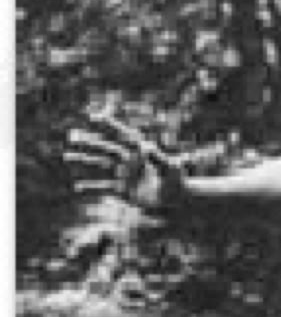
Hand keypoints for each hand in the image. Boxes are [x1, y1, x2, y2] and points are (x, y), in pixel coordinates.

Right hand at [66, 116, 184, 213]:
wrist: (177, 199)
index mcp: (140, 152)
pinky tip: (78, 187)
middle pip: (106, 149)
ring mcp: (124, 176)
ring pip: (100, 166)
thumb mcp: (171, 169)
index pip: (121, 136)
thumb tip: (147, 148)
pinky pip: (104, 188)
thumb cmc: (177, 181)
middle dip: (90, 143)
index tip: (93, 116)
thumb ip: (160, 159)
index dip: (108, 125)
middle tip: (72, 136)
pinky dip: (92, 187)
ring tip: (67, 157)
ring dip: (84, 161)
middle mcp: (129, 162)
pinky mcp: (123, 191)